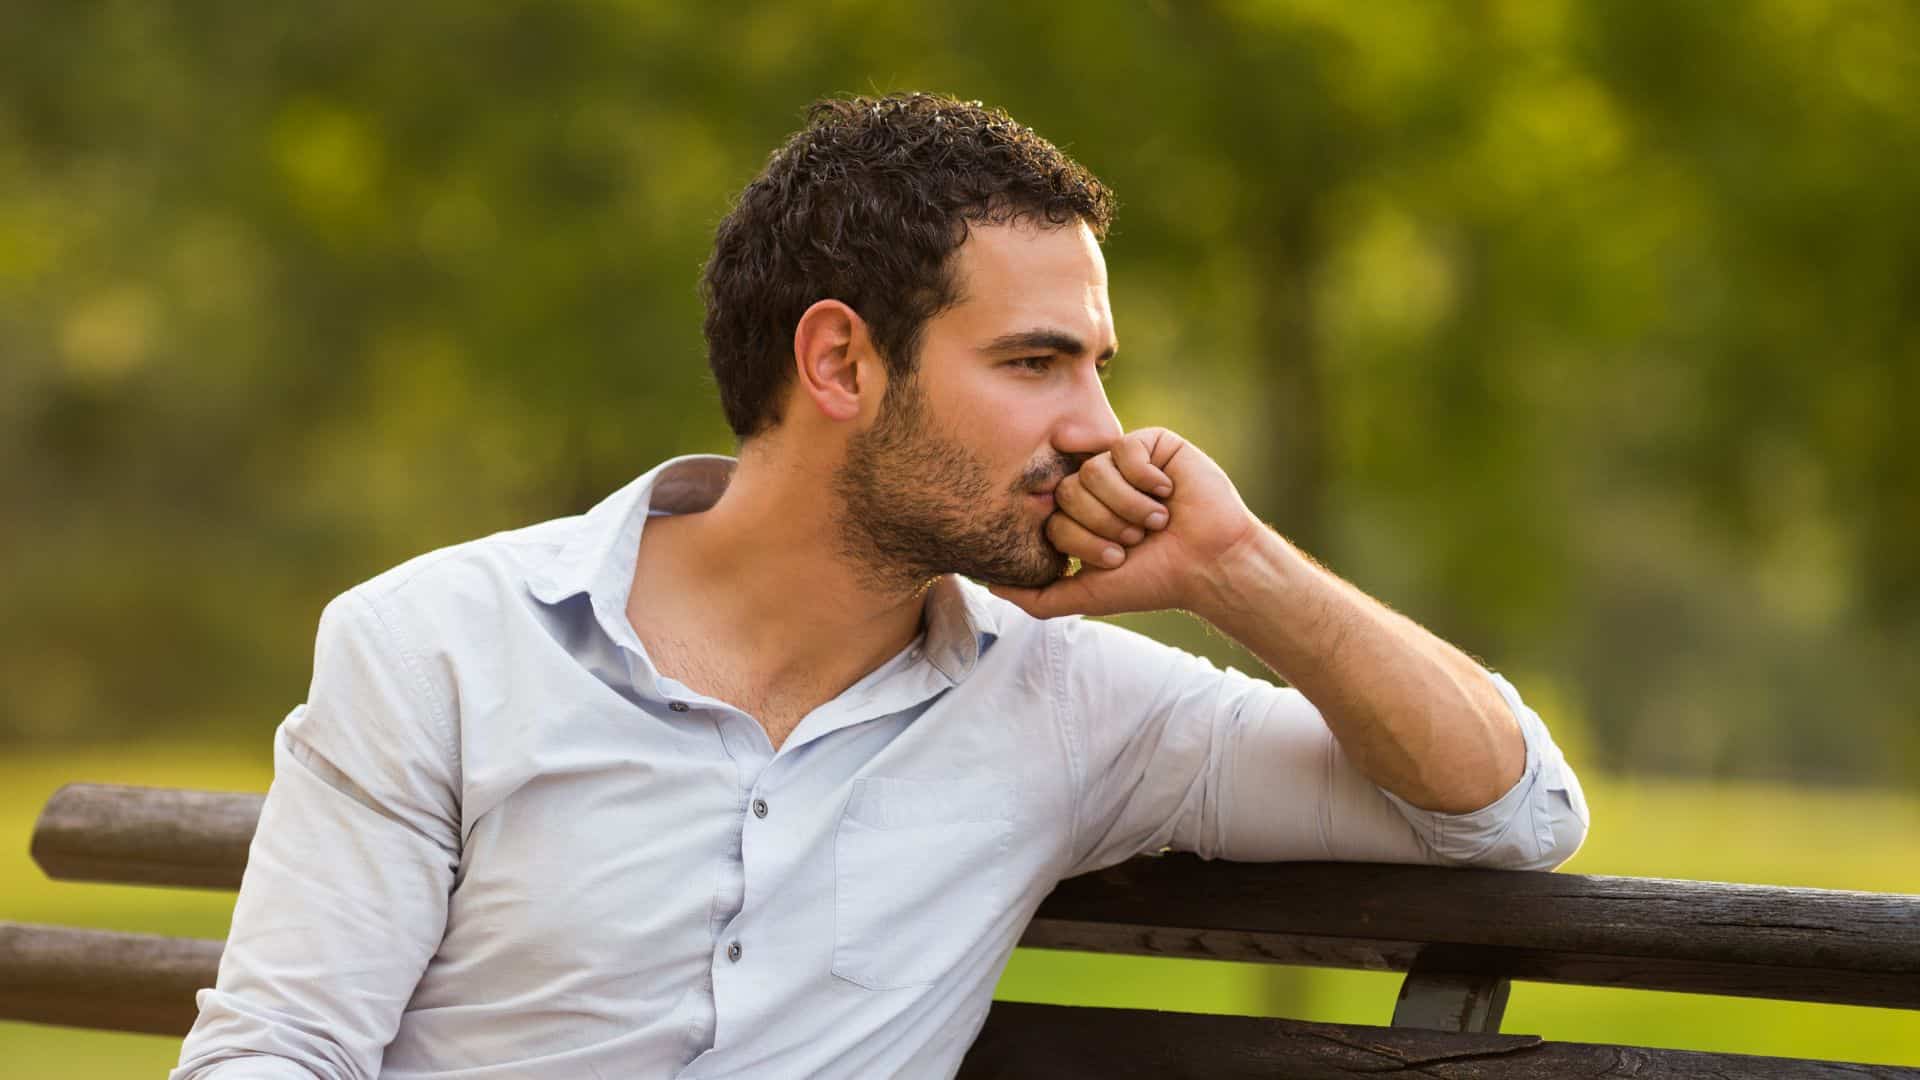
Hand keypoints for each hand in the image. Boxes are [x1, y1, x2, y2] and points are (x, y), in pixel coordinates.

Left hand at [988, 427, 1261, 618]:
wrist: (1208, 564)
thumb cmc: (1153, 580)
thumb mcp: (1087, 596)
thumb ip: (1037, 597)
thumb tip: (989, 586)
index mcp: (1080, 517)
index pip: (1053, 517)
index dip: (1083, 541)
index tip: (1117, 559)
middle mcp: (1097, 487)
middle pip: (1068, 491)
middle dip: (1105, 524)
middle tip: (1138, 539)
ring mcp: (1122, 463)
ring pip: (1094, 471)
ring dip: (1129, 506)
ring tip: (1157, 521)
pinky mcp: (1150, 444)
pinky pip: (1124, 449)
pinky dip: (1145, 480)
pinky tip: (1168, 493)